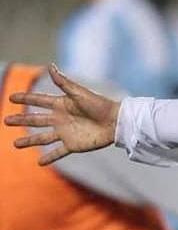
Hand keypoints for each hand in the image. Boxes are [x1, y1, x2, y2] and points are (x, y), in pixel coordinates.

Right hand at [3, 64, 119, 164]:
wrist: (116, 122)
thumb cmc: (100, 105)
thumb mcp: (79, 93)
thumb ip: (63, 82)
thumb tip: (50, 66)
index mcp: (61, 104)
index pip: (39, 101)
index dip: (25, 99)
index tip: (11, 97)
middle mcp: (61, 119)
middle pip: (36, 120)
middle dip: (21, 120)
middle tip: (6, 120)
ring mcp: (66, 133)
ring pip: (43, 138)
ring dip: (29, 141)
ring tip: (15, 144)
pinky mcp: (73, 145)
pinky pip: (58, 152)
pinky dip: (49, 157)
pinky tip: (39, 163)